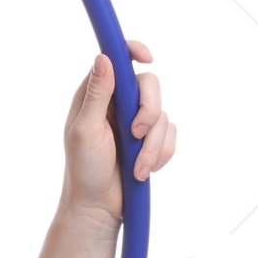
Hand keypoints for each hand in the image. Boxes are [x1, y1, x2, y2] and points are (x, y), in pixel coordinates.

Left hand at [60, 39, 176, 225]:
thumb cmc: (85, 169)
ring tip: (136, 167)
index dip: (132, 51)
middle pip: (149, 84)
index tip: (147, 58)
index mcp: (96, 96)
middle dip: (149, 111)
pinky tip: (143, 170)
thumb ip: (96, 95)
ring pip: (163, 113)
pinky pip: (172, 134)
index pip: (117, 60)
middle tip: (135, 134)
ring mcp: (136, 121)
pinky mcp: (152, 139)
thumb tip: (104, 58)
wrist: (98, 206)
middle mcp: (117, 104)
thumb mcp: (86, 130)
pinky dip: (161, 154)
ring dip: (152, 144)